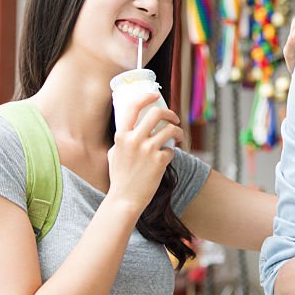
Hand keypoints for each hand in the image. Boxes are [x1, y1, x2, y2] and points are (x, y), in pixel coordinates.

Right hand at [107, 93, 183, 214]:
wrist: (125, 199)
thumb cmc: (120, 177)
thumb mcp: (115, 153)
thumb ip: (123, 140)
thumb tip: (134, 128)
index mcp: (122, 136)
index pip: (133, 107)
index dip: (146, 97)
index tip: (155, 95)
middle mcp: (134, 140)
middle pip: (157, 114)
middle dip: (170, 113)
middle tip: (174, 119)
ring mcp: (148, 150)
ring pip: (170, 130)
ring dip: (178, 132)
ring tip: (179, 137)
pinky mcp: (160, 161)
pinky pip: (172, 149)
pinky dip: (172, 152)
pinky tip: (167, 158)